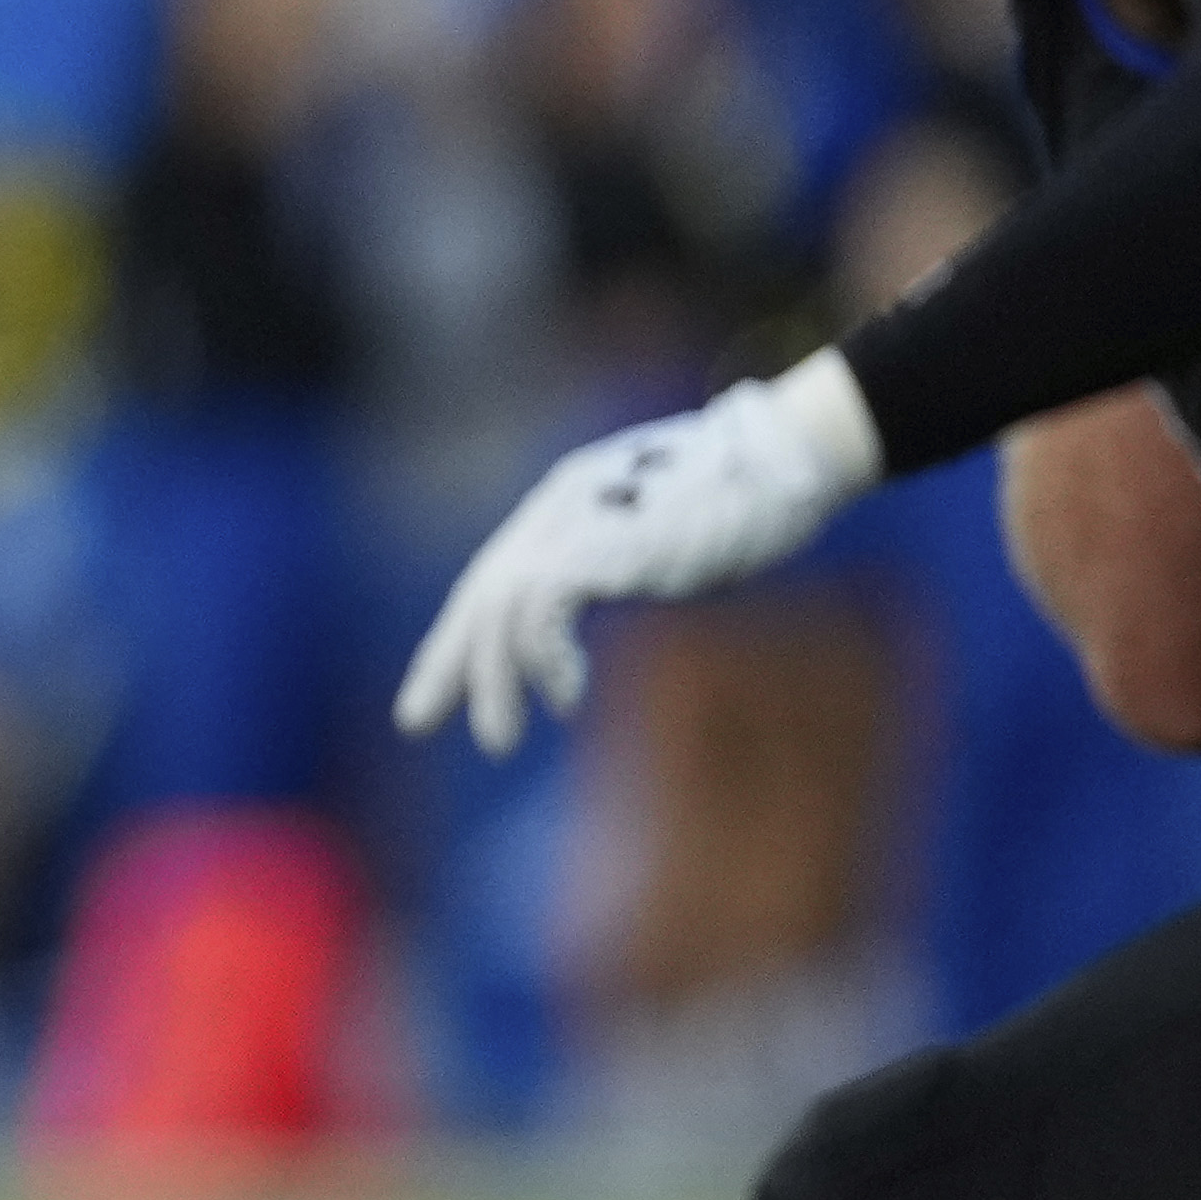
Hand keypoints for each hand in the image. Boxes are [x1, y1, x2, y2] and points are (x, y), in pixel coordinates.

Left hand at [393, 355, 882, 757]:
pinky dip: (545, 660)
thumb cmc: (741, 503)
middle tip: (417, 720)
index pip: (492, 575)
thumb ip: (620, 565)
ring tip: (500, 740)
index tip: (437, 690)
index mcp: (566, 504)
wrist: (783, 459)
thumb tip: (602, 599)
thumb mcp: (662, 539)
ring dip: (495, 680)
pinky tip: (566, 696)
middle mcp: (559, 507)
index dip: (460, 635)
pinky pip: (543, 608)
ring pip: (501, 608)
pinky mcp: (603, 543)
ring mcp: (578, 520)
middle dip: (447, 662)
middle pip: (480, 592)